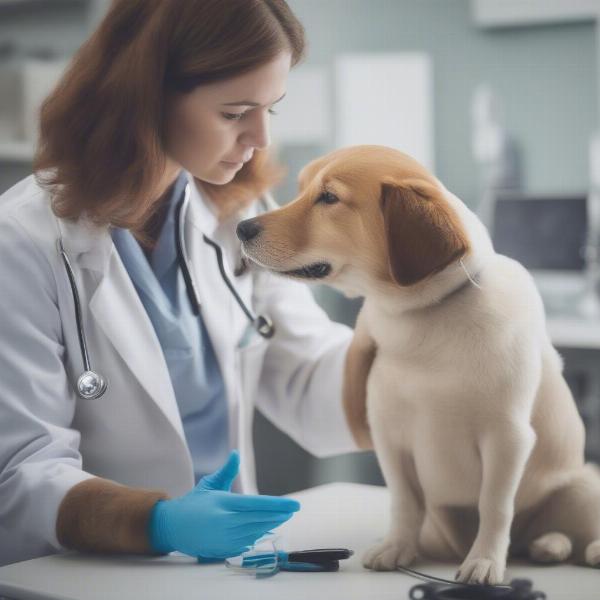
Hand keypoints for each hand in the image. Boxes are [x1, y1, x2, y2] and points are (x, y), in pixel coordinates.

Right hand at [148, 450, 299, 559]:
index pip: (257, 504)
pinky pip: (248, 541)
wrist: (173, 528)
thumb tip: (236, 453)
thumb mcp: (209, 484)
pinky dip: (259, 534)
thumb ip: (227, 471)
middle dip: (279, 514)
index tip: (294, 504)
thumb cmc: (193, 503)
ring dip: (272, 524)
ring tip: (283, 516)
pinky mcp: (224, 549)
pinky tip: (267, 527)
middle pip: (260, 519)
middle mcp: (225, 522)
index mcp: (223, 503)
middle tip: (294, 509)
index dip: (278, 505)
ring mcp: (225, 538)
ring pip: (256, 531)